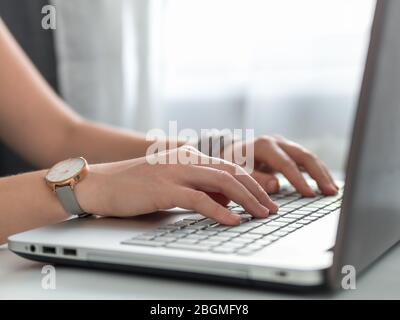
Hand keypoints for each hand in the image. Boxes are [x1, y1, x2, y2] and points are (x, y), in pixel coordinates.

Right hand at [75, 146, 277, 224]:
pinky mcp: (164, 188)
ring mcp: (175, 172)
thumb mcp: (173, 184)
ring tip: (262, 215)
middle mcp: (186, 159)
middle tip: (272, 208)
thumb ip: (199, 189)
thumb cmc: (136, 186)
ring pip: (222, 182)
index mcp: (190, 156)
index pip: (230, 167)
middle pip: (232, 172)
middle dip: (257, 191)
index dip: (252, 182)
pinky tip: (233, 221)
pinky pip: (199, 199)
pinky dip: (219, 211)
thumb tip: (225, 203)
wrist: (101, 183)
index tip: (267, 198)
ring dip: (246, 200)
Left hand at [223, 135, 337, 195]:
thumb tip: (275, 186)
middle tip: (331, 192)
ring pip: (308, 157)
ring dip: (322, 173)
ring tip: (333, 190)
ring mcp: (284, 145)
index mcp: (264, 145)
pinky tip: (326, 184)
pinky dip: (317, 172)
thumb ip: (255, 178)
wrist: (230, 152)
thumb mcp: (236, 170)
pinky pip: (306, 161)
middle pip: (304, 156)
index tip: (310, 194)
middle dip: (319, 174)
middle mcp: (277, 142)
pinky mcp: (288, 152)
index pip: (286, 163)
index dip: (298, 180)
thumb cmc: (232, 163)